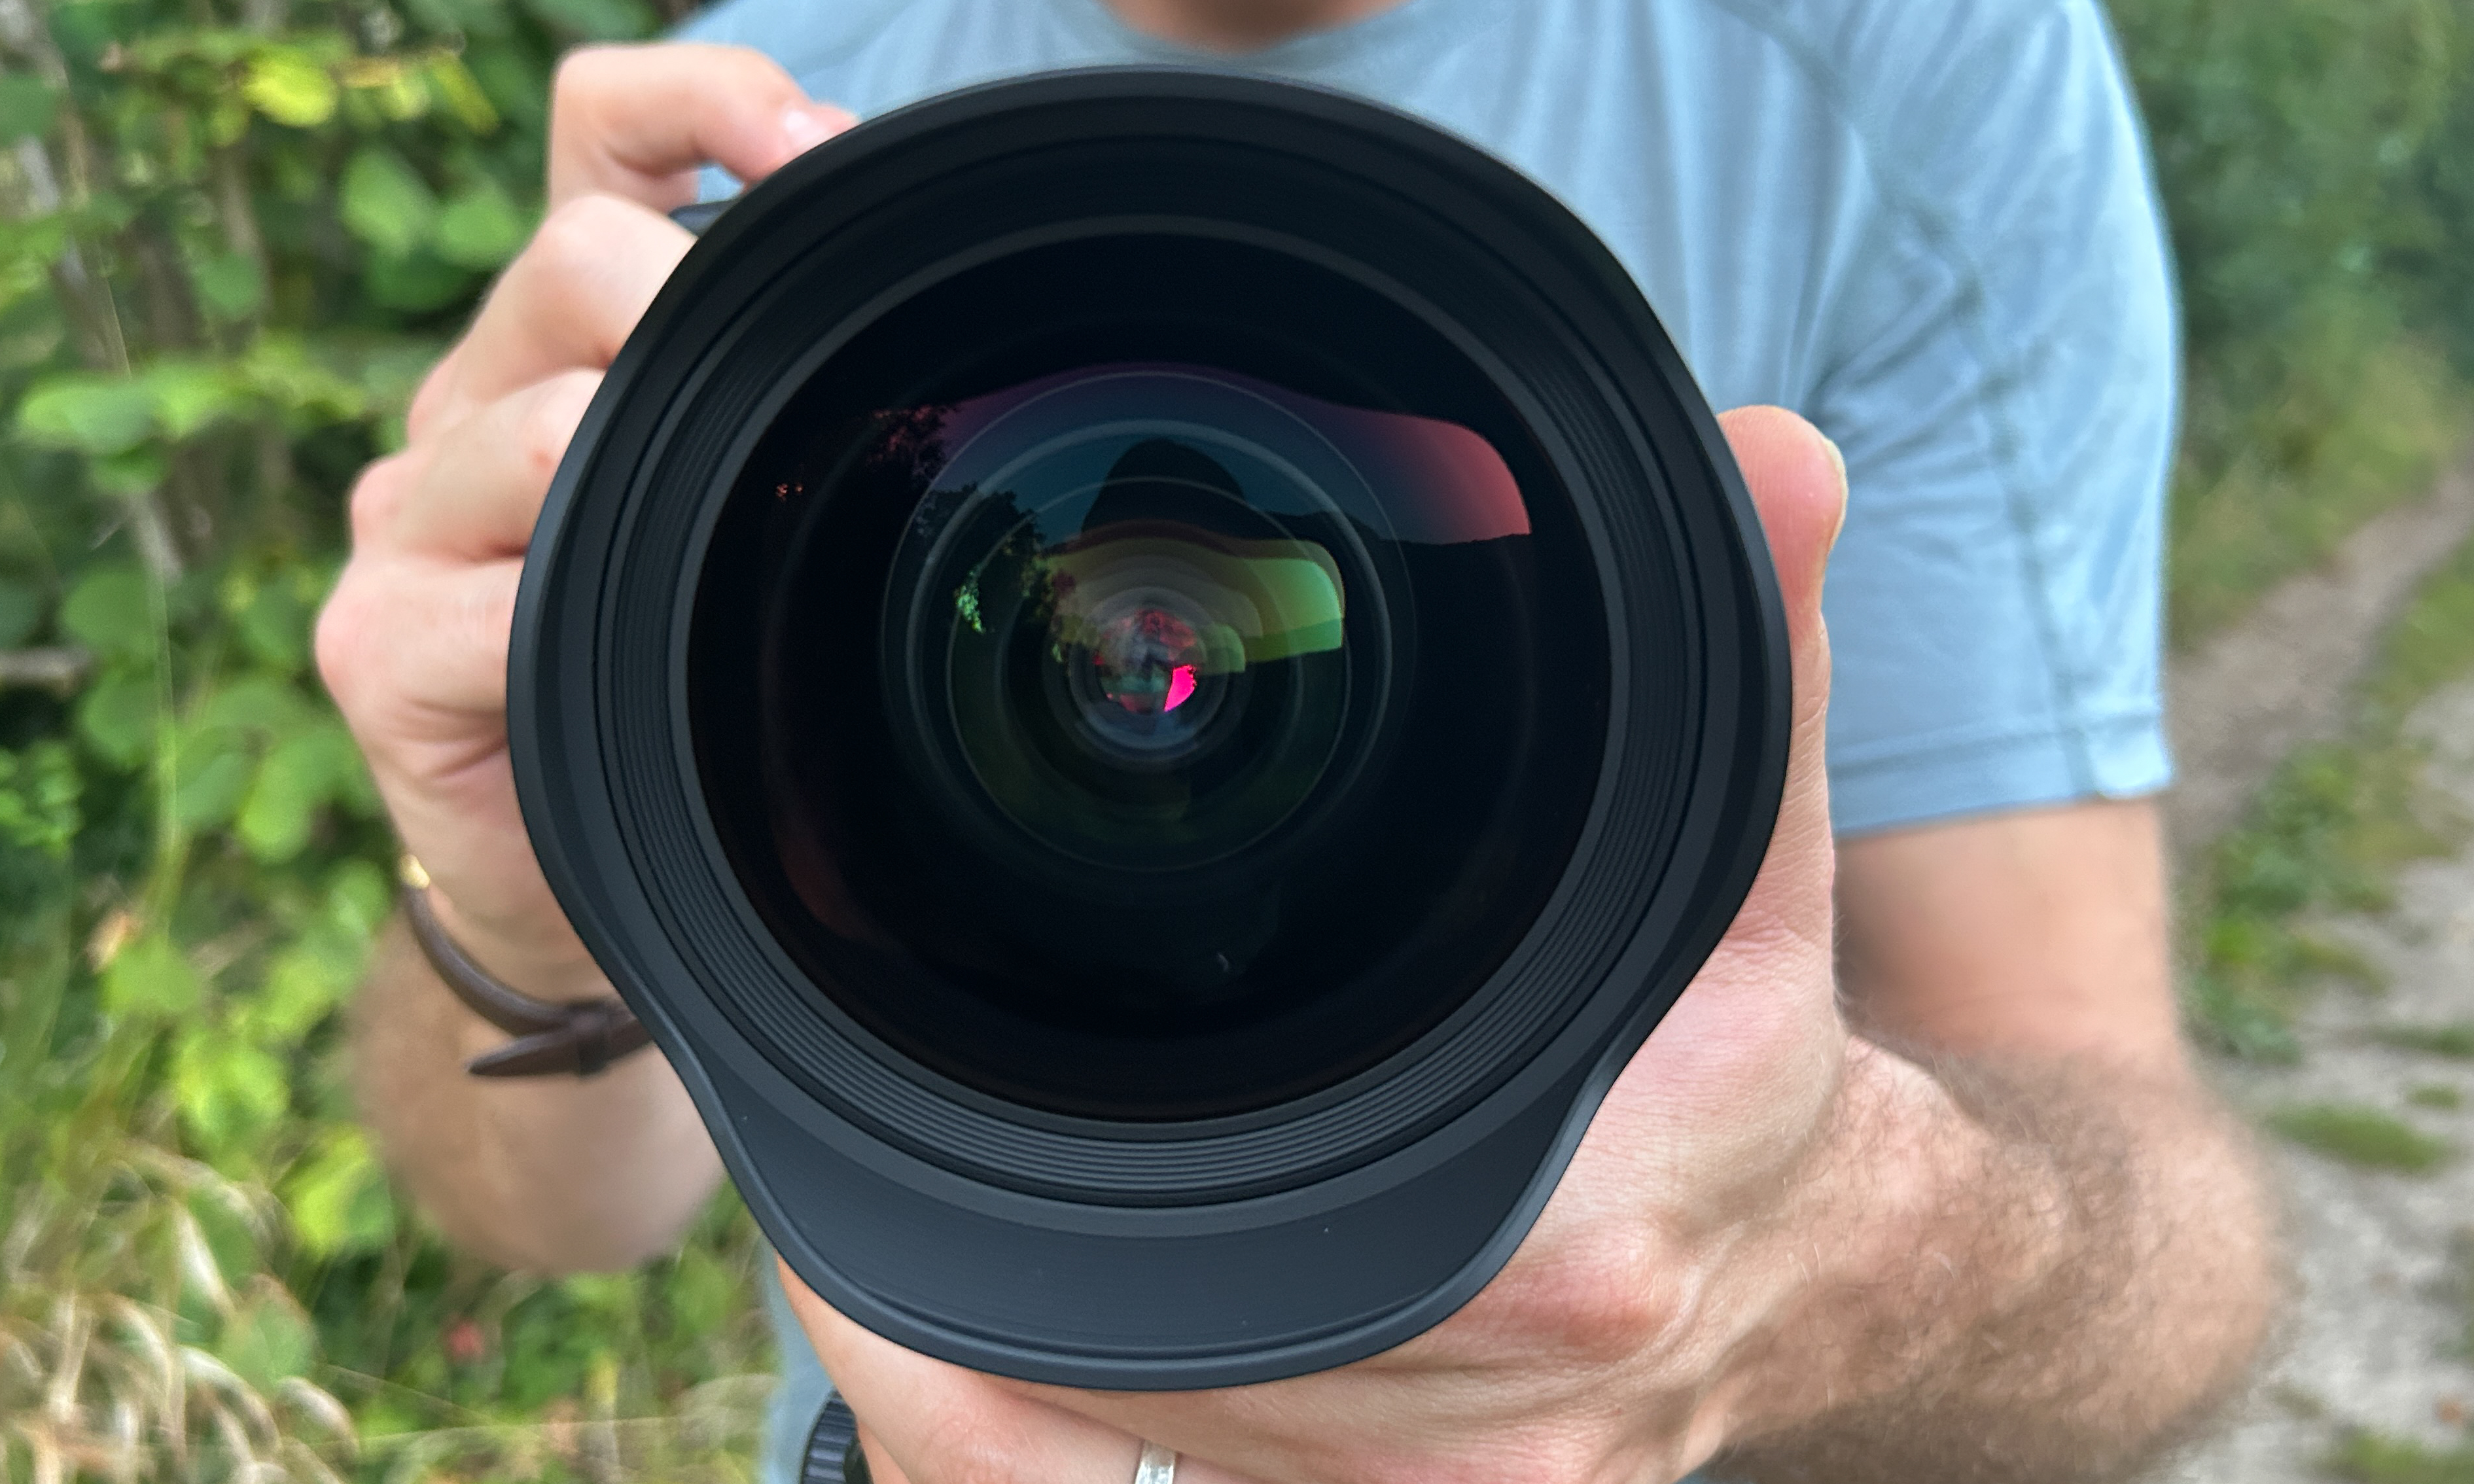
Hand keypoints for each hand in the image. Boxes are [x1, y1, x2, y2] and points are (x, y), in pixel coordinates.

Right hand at [316, 44, 853, 996]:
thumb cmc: (688, 689)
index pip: (604, 136)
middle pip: (572, 257)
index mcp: (563, 339)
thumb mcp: (747, 513)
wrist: (572, 882)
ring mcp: (401, 518)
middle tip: (796, 414)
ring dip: (642, 490)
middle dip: (691, 310)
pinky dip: (571, 629)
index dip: (705, 104)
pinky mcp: (371, 639)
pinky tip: (617, 679)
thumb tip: (931, 325)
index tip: (815, 152)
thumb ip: (785, 407)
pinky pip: (489, 598)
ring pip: (533, 423)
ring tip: (707, 590)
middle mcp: (470, 402)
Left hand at [781, 407, 1873, 1483]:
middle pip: (1149, 1391)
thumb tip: (1773, 464)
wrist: (1830, 1261)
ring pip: (1137, 1480)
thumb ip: (1757, 654)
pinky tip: (968, 1370)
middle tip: (850, 1153)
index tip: (914, 1125)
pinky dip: (1048, 1457)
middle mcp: (1495, 1418)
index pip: (1240, 1275)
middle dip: (979, 1290)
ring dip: (995, 1380)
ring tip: (873, 1251)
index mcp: (1571, 1247)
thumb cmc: (1755, 1060)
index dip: (1039, 1222)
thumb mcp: (1752, 855)